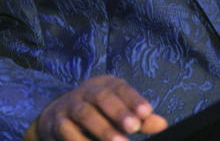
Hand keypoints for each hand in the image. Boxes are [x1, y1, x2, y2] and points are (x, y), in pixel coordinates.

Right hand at [24, 75, 168, 140]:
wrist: (57, 118)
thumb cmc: (98, 115)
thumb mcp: (119, 113)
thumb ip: (139, 119)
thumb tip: (162, 124)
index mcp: (105, 84)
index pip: (120, 88)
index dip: (133, 99)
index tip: (147, 112)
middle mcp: (86, 91)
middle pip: (102, 97)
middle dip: (118, 112)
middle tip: (134, 127)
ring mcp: (70, 105)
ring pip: (85, 113)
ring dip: (102, 128)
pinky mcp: (57, 123)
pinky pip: (67, 131)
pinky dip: (79, 140)